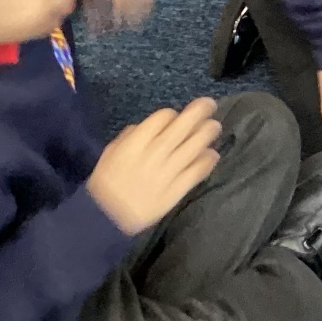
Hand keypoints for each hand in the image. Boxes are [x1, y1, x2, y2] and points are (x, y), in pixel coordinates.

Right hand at [87, 97, 221, 234]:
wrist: (109, 216)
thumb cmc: (106, 183)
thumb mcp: (111, 152)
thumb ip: (129, 137)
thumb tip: (143, 127)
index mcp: (136, 142)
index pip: (162, 117)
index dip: (172, 114)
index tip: (176, 116)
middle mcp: (155, 152)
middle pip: (183, 126)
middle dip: (199, 111)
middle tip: (210, 104)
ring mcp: (168, 170)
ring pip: (194, 146)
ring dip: (207, 133)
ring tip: (215, 126)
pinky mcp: (177, 188)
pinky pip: (197, 171)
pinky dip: (207, 161)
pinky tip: (213, 155)